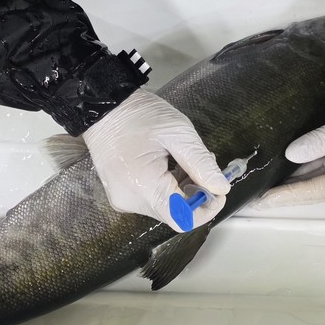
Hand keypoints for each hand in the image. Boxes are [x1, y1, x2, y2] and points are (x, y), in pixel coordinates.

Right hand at [83, 89, 229, 231]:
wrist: (103, 106)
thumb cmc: (138, 115)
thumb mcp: (178, 133)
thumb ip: (200, 163)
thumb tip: (221, 188)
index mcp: (144, 187)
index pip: (183, 218)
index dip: (206, 209)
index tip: (218, 190)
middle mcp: (130, 200)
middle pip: (174, 213)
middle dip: (195, 194)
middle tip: (203, 166)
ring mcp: (122, 198)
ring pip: (165, 206)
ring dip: (182, 189)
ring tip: (185, 160)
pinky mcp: (120, 193)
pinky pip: (151, 199)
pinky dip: (167, 186)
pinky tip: (170, 165)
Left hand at [246, 91, 324, 209]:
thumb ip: (319, 141)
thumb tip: (290, 154)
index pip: (314, 192)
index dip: (286, 196)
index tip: (260, 201)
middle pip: (309, 188)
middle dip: (281, 191)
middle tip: (250, 197)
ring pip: (309, 174)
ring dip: (285, 178)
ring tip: (257, 182)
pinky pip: (313, 159)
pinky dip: (295, 162)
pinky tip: (275, 163)